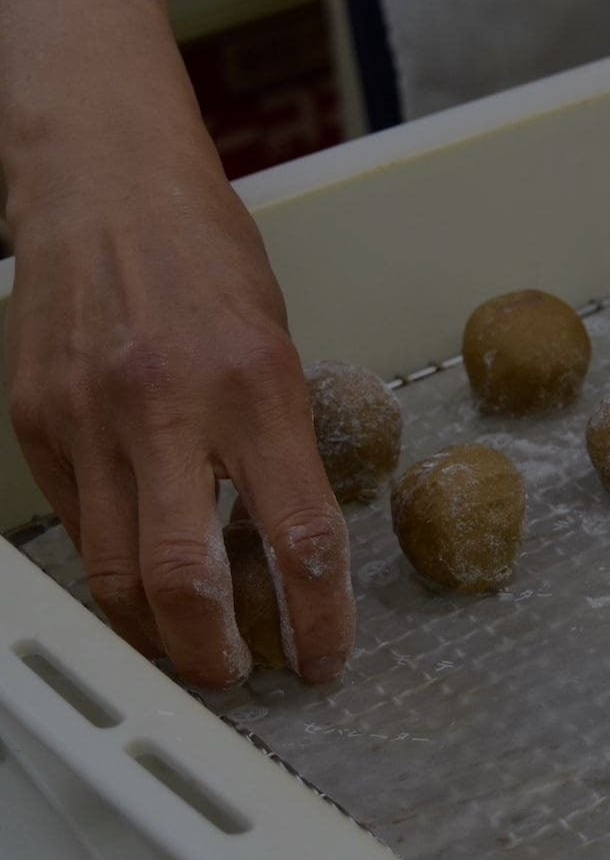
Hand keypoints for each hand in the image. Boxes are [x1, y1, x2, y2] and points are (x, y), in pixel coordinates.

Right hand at [5, 154, 354, 687]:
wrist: (102, 184)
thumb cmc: (205, 257)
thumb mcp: (276, 345)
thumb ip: (279, 444)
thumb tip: (283, 540)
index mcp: (253, 387)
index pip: (299, 534)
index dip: (318, 618)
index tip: (323, 657)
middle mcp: (166, 408)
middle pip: (184, 578)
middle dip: (216, 654)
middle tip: (240, 676)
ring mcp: (89, 418)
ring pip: (114, 573)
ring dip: (156, 634)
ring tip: (189, 652)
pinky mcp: (36, 424)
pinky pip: (79, 528)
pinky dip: (114, 571)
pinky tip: (141, 583)